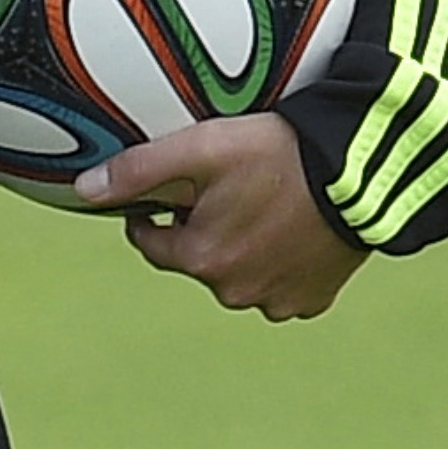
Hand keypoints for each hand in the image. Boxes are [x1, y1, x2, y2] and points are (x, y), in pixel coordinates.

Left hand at [81, 113, 368, 321]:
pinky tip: (293, 229)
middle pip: (198, 258)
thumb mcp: (199, 148)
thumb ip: (136, 170)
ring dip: (242, 248)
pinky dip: (280, 263)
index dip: (158, 212)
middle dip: (203, 229)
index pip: (152, 242)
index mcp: (202, 259)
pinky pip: (281, 285)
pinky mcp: (314, 299)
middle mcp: (236, 292)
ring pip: (239, 273)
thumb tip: (82, 191)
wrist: (364, 172)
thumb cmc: (279, 154)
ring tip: (266, 205)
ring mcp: (278, 300)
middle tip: (231, 189)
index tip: (176, 191)